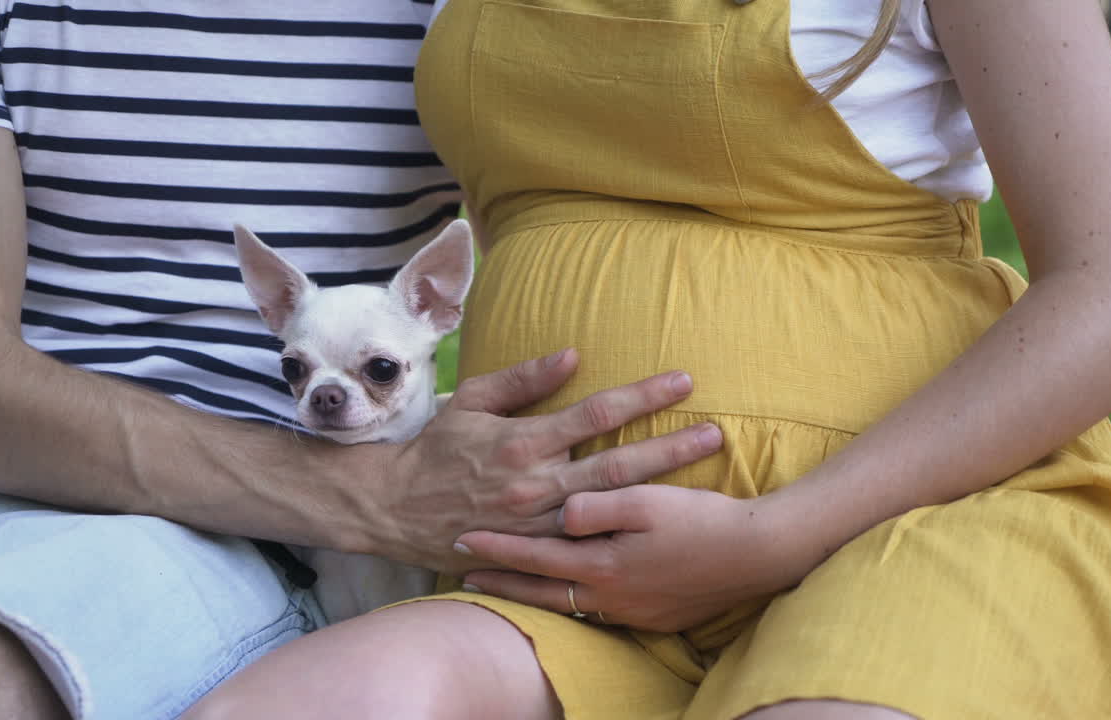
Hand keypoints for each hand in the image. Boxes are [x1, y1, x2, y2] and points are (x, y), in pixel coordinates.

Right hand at [377, 349, 723, 573]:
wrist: (396, 509)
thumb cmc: (436, 449)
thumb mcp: (472, 400)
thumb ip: (524, 378)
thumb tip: (573, 356)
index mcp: (525, 441)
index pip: (598, 413)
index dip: (644, 395)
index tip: (682, 381)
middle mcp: (538, 483)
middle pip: (620, 463)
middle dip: (672, 447)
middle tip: (714, 432)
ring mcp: (539, 523)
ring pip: (612, 505)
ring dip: (660, 489)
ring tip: (704, 474)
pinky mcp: (535, 550)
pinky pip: (588, 541)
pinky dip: (624, 530)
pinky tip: (658, 522)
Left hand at [453, 484, 818, 632]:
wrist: (759, 557)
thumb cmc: (703, 521)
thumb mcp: (647, 501)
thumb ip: (596, 507)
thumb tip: (559, 511)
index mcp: (603, 566)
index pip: (534, 557)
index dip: (495, 548)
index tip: (459, 539)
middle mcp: (610, 597)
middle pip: (540, 590)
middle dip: (500, 579)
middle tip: (462, 572)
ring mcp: (632, 612)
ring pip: (566, 604)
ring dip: (533, 591)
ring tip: (505, 582)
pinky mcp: (652, 616)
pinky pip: (596, 610)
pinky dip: (570, 600)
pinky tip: (566, 592)